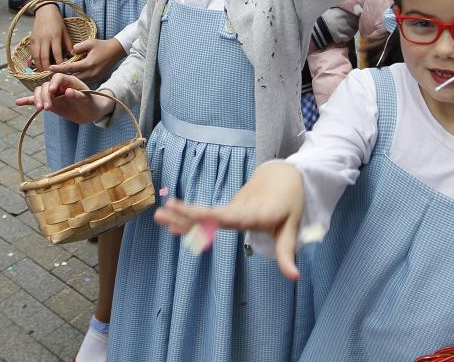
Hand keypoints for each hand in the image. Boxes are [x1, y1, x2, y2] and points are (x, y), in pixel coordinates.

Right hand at [14, 73, 112, 123]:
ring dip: (37, 99)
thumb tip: (68, 92)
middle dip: (45, 95)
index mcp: (70, 81)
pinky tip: (18, 102)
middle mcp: (59, 86)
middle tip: (47, 108)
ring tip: (41, 109)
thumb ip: (78, 96)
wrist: (90, 112)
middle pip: (46, 85)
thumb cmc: (91, 103)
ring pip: (40, 91)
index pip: (58, 77)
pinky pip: (36, 100)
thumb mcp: (87, 101)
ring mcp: (53, 94)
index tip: (52, 91)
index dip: (54, 82)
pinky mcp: (49, 102)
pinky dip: (28, 101)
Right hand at [30, 2, 73, 71]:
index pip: (57, 54)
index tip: (62, 71)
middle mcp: (45, 39)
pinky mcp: (31, 40)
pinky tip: (38, 65)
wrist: (45, 12)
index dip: (59, 64)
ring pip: (37, 57)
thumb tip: (72, 56)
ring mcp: (37, 40)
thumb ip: (68, 44)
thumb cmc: (58, 22)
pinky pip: (32, 53)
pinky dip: (35, 60)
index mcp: (55, 37)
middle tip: (51, 76)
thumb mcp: (65, 32)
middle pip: (45, 58)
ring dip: (40, 66)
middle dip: (47, 68)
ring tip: (44, 73)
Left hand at [49, 37, 125, 82]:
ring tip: (58, 80)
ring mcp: (94, 77)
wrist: (116, 51)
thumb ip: (77, 47)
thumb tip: (69, 53)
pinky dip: (76, 81)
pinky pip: (83, 82)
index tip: (49, 68)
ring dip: (68, 81)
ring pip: (77, 82)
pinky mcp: (96, 79)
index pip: (70, 68)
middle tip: (51, 77)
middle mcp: (91, 73)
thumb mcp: (90, 42)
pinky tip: (70, 79)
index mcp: (88, 64)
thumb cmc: (102, 45)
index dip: (59, 68)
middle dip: (62, 78)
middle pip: (72, 79)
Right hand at [154, 162, 304, 279]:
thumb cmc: (290, 203)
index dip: (210, 217)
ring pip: (205, 213)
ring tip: (158, 215)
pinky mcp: (229, 207)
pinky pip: (208, 214)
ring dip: (182, 214)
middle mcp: (239, 208)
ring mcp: (232, 206)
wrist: (283, 175)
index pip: (230, 217)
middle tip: (160, 213)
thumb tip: (294, 278)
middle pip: (210, 213)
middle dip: (186, 214)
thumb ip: (287, 253)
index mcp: (254, 214)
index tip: (194, 216)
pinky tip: (171, 223)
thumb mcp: (292, 228)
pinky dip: (189, 217)